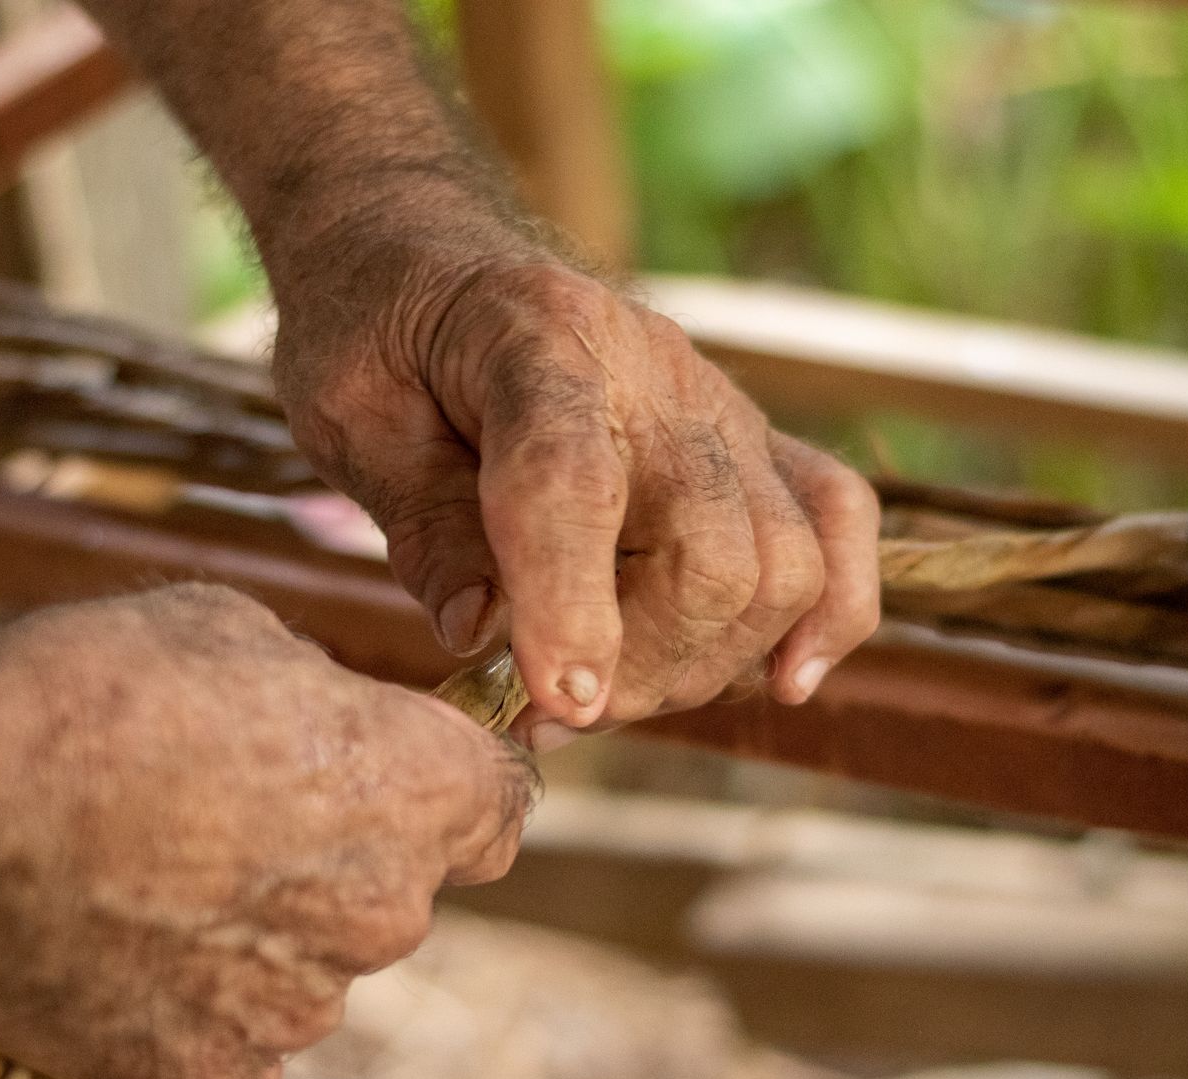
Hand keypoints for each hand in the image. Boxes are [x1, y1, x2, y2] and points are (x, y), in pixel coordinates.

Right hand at [0, 585, 531, 1078]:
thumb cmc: (84, 694)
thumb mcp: (229, 631)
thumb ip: (318, 695)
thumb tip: (330, 725)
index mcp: (414, 790)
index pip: (496, 805)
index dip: (451, 785)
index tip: (406, 776)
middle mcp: (385, 913)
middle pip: (393, 891)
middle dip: (333, 858)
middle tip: (217, 818)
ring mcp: (300, 1013)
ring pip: (307, 971)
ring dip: (256, 938)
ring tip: (137, 881)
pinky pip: (233, 1048)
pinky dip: (189, 1015)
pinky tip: (114, 955)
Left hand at [272, 250, 880, 749]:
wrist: (436, 256)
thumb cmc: (382, 338)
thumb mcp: (347, 414)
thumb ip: (422, 523)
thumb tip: (483, 636)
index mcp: (531, 337)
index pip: (573, 478)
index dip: (571, 601)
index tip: (557, 702)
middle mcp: (653, 367)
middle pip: (711, 549)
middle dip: (639, 670)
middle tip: (546, 714)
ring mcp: (722, 404)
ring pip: (782, 563)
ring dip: (703, 666)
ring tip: (608, 694)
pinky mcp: (757, 440)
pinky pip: (840, 522)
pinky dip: (829, 616)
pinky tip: (780, 680)